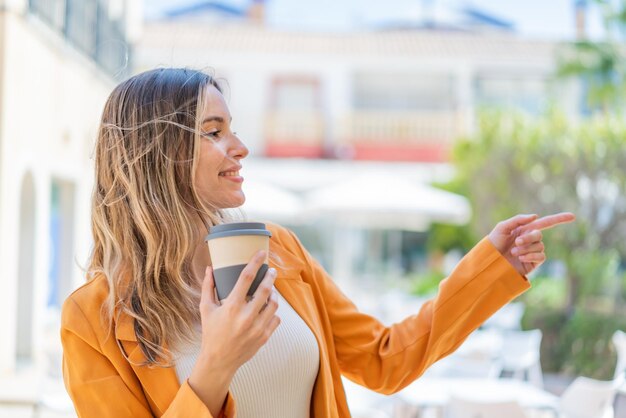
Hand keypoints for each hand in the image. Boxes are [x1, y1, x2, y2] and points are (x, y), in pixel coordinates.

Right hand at [188, 250, 278, 414]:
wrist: (219, 361)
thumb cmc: (211, 332)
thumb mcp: (205, 309)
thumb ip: (208, 287)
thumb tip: (209, 268)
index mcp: (232, 307)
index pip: (247, 277)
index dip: (255, 262)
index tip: (261, 253)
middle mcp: (246, 316)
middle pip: (266, 289)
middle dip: (271, 276)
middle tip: (271, 271)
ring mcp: (257, 327)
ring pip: (274, 304)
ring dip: (274, 294)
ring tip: (270, 290)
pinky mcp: (264, 336)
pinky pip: (276, 318)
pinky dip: (273, 312)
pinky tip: (268, 308)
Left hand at [488, 212, 575, 275]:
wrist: (489, 262)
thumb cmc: (493, 243)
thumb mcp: (502, 227)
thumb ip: (518, 220)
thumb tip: (536, 216)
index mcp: (524, 229)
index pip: (545, 223)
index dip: (559, 219)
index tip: (573, 216)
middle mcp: (530, 240)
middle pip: (539, 234)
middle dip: (529, 237)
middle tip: (516, 242)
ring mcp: (532, 251)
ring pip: (539, 246)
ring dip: (526, 248)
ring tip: (514, 252)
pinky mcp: (533, 262)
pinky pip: (540, 256)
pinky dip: (531, 255)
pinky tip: (521, 258)